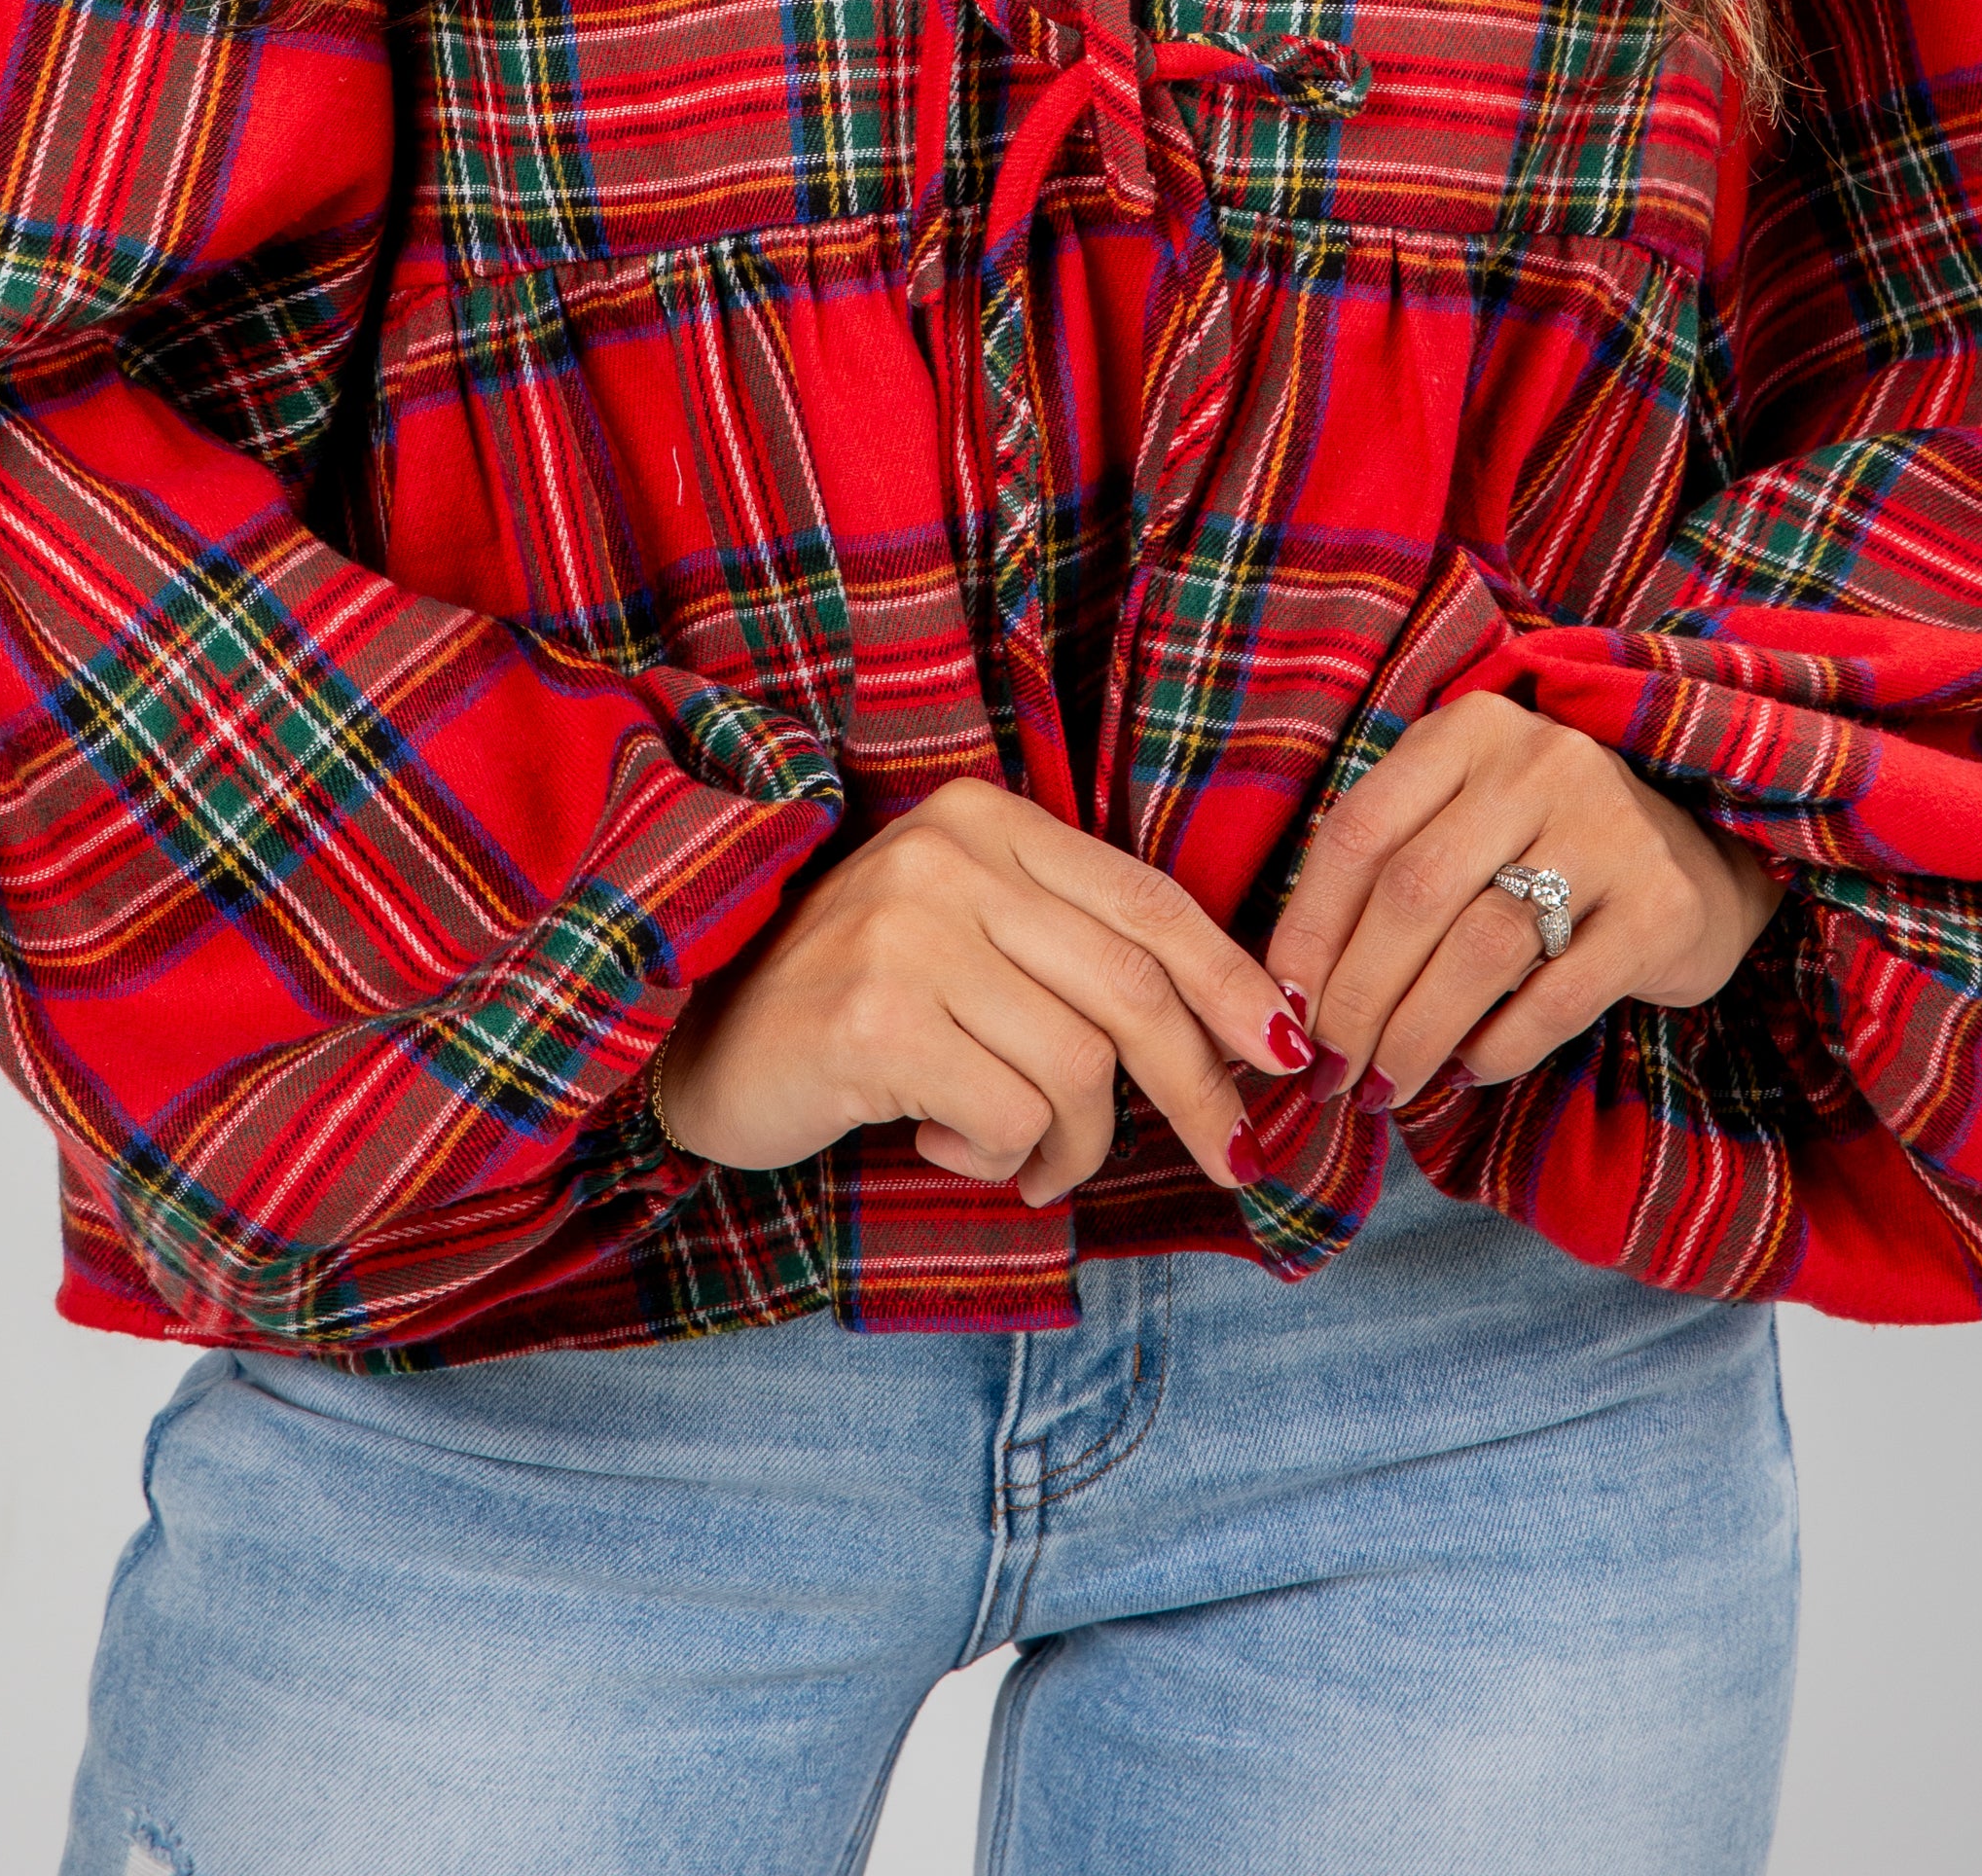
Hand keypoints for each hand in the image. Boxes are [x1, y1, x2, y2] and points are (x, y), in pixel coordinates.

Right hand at [656, 778, 1310, 1203]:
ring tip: (1026, 1162)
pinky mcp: (874, 1017)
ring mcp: (906, 930)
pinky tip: (943, 1142)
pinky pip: (1008, 1115)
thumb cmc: (853, 1002)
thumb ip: (1067, 955)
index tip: (1289, 1050)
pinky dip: (1002, 1156)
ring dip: (1073, 1146)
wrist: (692, 1038)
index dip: (1232, 980)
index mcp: (982, 818)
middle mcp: (947, 856)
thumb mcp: (963, 939)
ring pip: (1077, 1066)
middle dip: (1200, 1084)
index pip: (1147, 898)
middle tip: (1232, 1156)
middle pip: (1133, 983)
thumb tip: (1225, 1034)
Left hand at [1265, 694, 1784, 1107]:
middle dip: (1355, 1000)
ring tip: (1384, 1086)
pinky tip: (1464, 1071)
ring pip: (1478, 950)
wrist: (1700, 862)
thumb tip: (1289, 997)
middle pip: (1411, 895)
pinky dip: (1495, 1048)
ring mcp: (1608, 829)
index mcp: (1468, 729)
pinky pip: (1554, 998)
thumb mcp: (1461, 821)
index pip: (1358, 832)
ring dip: (1415, 1035)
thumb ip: (1384, 874)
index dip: (1308, 933)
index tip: (1281, 1013)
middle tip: (1329, 1072)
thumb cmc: (1541, 850)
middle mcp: (1538, 762)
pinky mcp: (1661, 907)